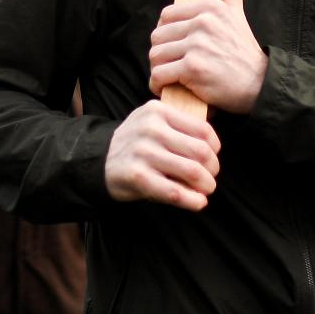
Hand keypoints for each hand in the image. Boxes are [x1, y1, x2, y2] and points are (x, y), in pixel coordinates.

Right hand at [104, 100, 220, 210]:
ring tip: (204, 190)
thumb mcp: (153, 122)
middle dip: (213, 169)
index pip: (203, 130)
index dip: (215, 148)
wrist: (99, 161)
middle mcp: (150, 129)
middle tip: (209, 178)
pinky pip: (175, 192)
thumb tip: (213, 151)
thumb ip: (180, 127)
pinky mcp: (138, 176)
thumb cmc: (136, 144)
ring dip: (206, 186)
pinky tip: (198, 202)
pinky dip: (192, 200)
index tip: (211, 158)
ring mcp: (143, 152)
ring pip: (193, 171)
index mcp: (157, 111)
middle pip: (201, 151)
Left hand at [149, 0, 268, 112]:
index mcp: (210, 7)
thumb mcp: (238, 16)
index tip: (171, 46)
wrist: (260, 83)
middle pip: (157, 36)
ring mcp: (197, 44)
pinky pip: (160, 74)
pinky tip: (165, 88)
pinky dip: (158, 84)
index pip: (166, 15)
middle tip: (168, 64)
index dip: (164, 33)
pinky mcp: (193, 67)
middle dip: (160, 53)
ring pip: (155, 55)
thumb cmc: (245, 52)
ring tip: (166, 77)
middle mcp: (203, 22)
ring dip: (157, 69)